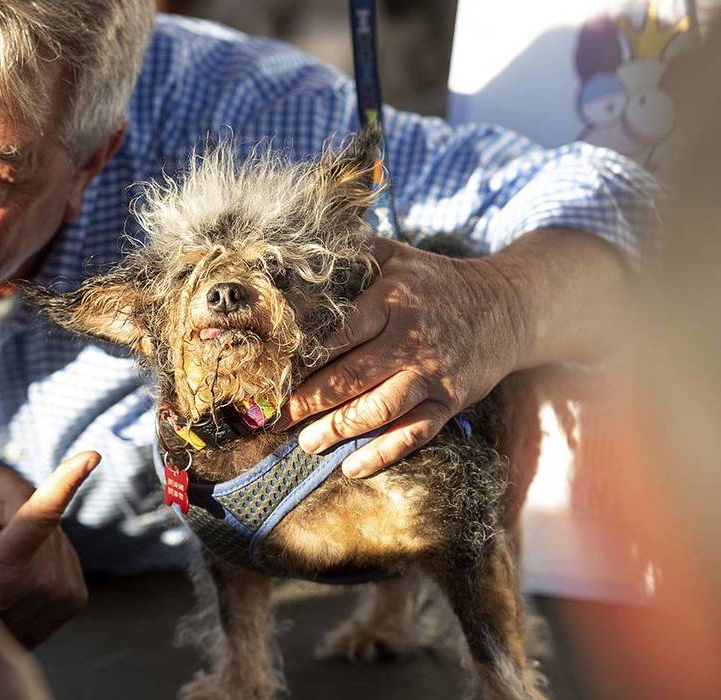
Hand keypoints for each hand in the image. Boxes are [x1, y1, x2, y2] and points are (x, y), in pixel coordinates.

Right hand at [0, 452, 99, 647]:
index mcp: (12, 568)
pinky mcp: (76, 593)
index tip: (89, 458)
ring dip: (17, 524)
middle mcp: (45, 577)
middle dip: (3, 500)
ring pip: (46, 529)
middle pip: (33, 510)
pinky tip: (13, 560)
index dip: (64, 481)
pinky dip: (34, 545)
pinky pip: (56, 549)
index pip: (41, 514)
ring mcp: (65, 587)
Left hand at [278, 237, 523, 477]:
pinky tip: (352, 467)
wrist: (505, 307)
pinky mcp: (449, 402)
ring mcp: (431, 374)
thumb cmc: (435, 282)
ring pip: (379, 409)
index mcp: (392, 301)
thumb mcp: (395, 256)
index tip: (273, 375)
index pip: (339, 333)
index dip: (303, 358)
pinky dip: (383, 454)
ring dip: (338, 430)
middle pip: (351, 376)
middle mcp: (411, 339)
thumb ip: (351, 253)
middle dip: (307, 401)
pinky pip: (414, 434)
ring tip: (306, 443)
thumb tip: (297, 251)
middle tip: (274, 418)